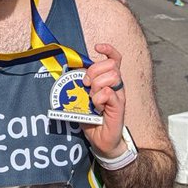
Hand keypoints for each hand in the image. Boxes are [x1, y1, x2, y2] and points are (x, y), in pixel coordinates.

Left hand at [81, 43, 126, 161]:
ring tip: (93, 99)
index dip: (108, 49)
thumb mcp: (83, 98)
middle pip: (111, 65)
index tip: (97, 47)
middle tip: (86, 85)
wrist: (102, 141)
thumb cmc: (93, 119)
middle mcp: (116, 85)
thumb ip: (79, 85)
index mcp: (109, 81)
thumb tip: (67, 71)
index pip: (114, 59)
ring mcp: (119, 95)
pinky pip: (109, 93)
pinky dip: (99, 98)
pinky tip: (98, 107)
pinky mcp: (119, 106)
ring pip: (112, 76)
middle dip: (94, 71)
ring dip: (97, 86)